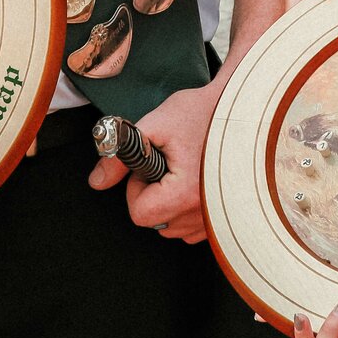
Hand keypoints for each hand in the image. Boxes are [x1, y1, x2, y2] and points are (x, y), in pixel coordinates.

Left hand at [87, 82, 219, 242]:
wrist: (240, 107)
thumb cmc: (202, 111)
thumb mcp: (154, 126)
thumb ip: (120, 156)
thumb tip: (97, 181)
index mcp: (186, 191)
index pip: (140, 214)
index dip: (137, 188)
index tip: (150, 165)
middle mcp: (207, 211)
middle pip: (156, 223)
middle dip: (153, 195)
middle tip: (167, 164)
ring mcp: (219, 217)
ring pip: (174, 229)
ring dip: (169, 205)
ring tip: (184, 171)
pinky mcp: (227, 217)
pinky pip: (193, 229)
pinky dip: (187, 211)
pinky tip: (195, 182)